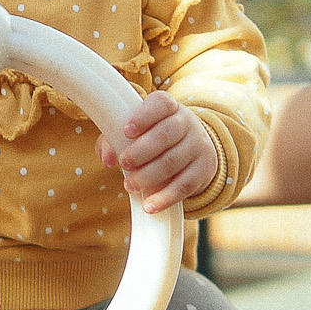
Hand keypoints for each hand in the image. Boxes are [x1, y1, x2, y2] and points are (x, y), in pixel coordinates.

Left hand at [96, 92, 217, 212]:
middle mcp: (186, 123)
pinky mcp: (203, 170)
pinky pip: (185, 185)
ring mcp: (197, 146)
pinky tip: (150, 206)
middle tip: (124, 163)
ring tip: (130, 186)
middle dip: (141, 150)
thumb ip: (114, 139)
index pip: (161, 104)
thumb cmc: (153, 137)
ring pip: (173, 161)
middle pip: (166, 134)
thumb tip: (107, 158)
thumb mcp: (136, 132)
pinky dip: (165, 197)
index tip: (126, 131)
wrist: (194, 149)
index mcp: (169, 107)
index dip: (143, 116)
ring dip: (149, 176)